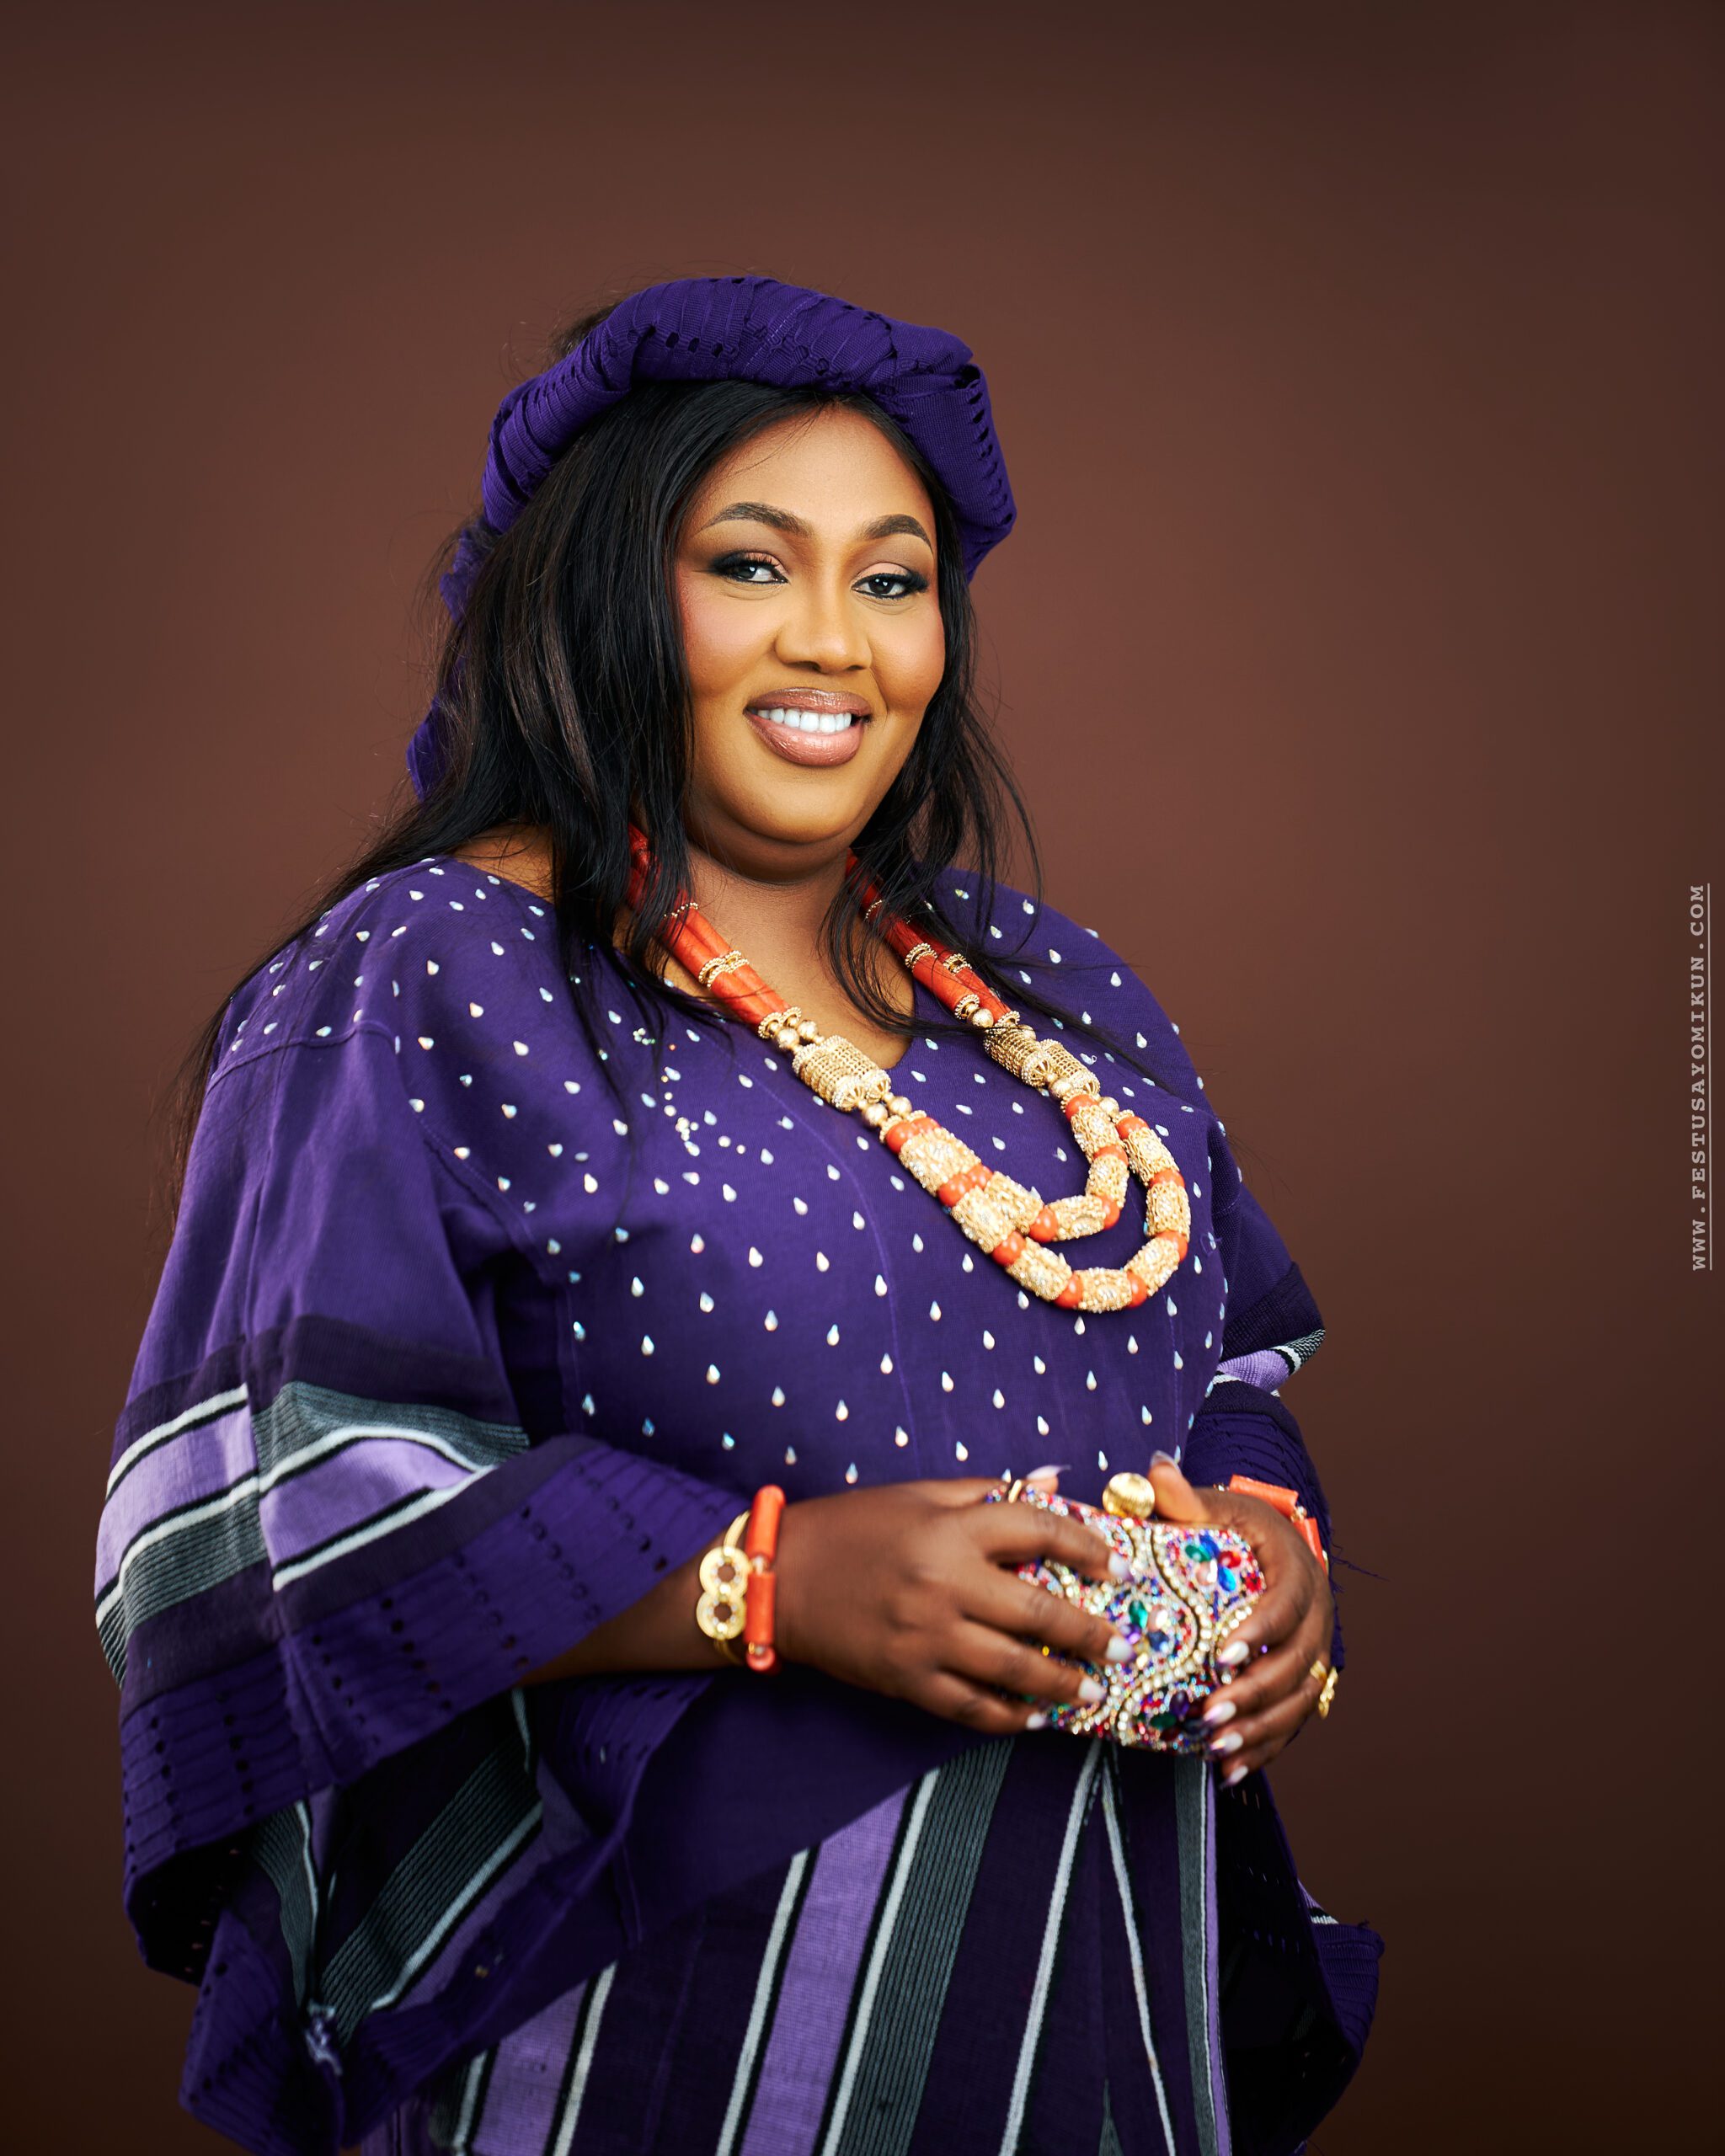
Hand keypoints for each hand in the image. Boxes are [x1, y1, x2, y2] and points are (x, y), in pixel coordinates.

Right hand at [774, 1476, 1135, 1734]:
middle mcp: (944, 1584)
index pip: (1039, 1531)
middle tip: (1124, 1645)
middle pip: (1039, 1613)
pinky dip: (1010, 1716)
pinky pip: (972, 1707)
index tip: (1120, 1568)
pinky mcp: (907, 1679)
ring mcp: (926, 1638)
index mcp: (950, 1529)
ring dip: (1063, 1685)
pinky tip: (1035, 1717)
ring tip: (1094, 1691)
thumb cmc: (855, 1527)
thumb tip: (1055, 1483)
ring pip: (1013, 1670)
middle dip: (1091, 1634)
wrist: (782, 1576)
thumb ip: (988, 1492)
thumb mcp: (919, 1494)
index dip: (1089, 1548)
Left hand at [1147, 1454, 1334, 1782]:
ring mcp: (1316, 1650)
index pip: (1286, 1603)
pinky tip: (1233, 1769)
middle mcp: (1317, 1613)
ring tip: (1218, 1749)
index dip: (1259, 1632)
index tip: (1221, 1656)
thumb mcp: (1212, 1506)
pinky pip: (1295, 1721)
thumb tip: (1153, 1470)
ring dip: (1261, 1728)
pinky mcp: (1306, 1679)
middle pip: (1298, 1662)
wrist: (1270, 1546)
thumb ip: (1183, 1497)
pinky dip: (1267, 1747)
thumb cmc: (1234, 1526)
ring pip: (1301, 1699)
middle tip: (1209, 1716)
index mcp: (1294, 1567)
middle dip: (1255, 1695)